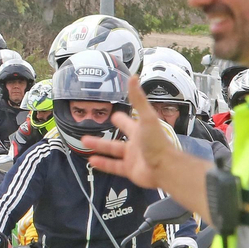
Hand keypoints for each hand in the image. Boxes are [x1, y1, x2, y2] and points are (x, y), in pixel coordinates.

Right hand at [82, 77, 183, 191]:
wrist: (165, 167)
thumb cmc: (157, 141)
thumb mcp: (147, 118)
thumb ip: (138, 100)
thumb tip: (133, 77)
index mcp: (140, 130)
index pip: (128, 121)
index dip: (121, 117)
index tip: (114, 114)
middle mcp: (136, 143)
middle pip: (117, 137)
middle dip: (105, 133)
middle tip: (91, 127)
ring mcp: (132, 157)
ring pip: (112, 151)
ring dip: (99, 147)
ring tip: (84, 142)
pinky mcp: (130, 170)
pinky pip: (113, 166)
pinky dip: (103, 164)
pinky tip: (92, 161)